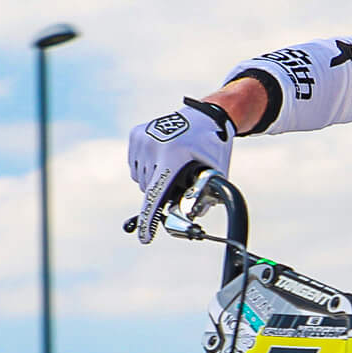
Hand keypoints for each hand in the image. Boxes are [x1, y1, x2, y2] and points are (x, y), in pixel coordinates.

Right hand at [127, 101, 233, 243]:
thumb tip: (192, 218)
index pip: (156, 193)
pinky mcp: (135, 134)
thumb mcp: (216, 172)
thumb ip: (206, 197)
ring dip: (153, 181)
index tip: (145, 237)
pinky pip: (135, 166)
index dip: (150, 218)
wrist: (204, 116)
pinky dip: (146, 169)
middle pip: (149, 188)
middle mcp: (153, 144)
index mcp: (172, 154)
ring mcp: (142, 138)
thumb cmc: (212, 146)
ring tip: (172, 166)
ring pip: (140, 179)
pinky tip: (162, 158)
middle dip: (161, 192)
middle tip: (178, 183)